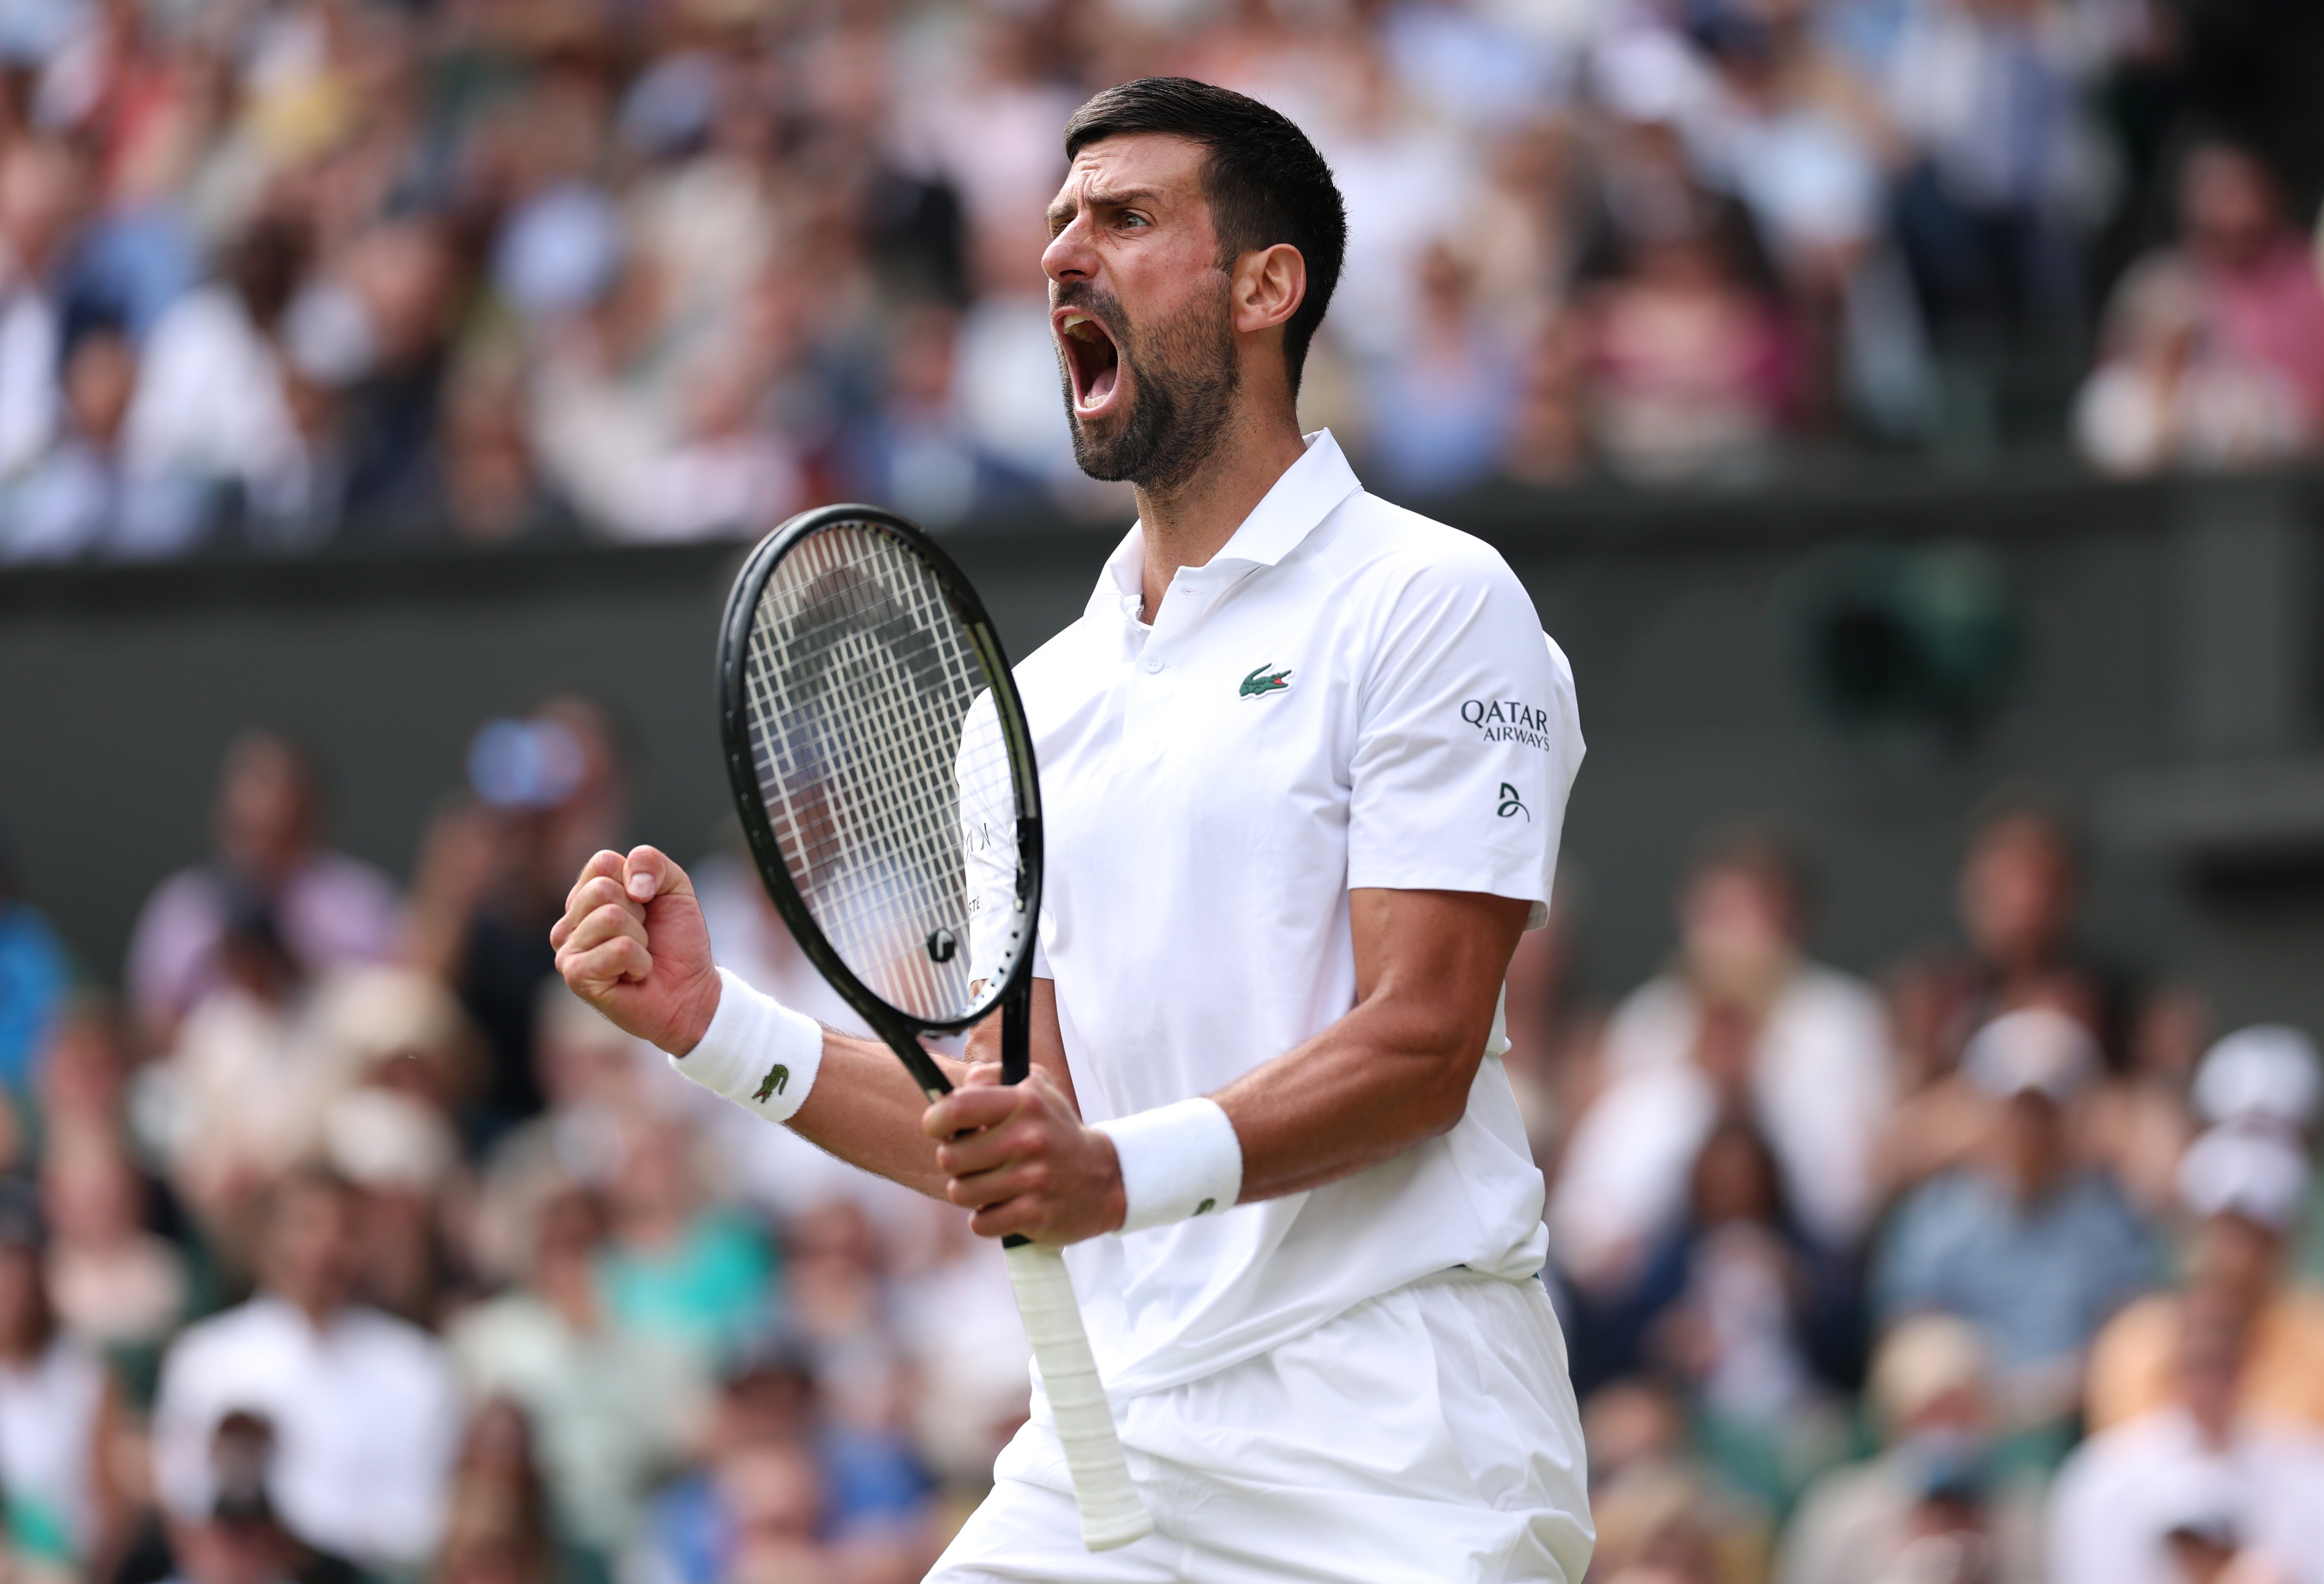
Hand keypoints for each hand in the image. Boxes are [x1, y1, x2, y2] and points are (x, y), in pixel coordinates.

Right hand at [549, 846, 720, 1055]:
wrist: (690, 991)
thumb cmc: (677, 941)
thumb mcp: (675, 887)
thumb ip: (652, 862)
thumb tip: (631, 884)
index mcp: (586, 896)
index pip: (602, 862)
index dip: (638, 880)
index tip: (648, 905)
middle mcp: (570, 922)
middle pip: (601, 889)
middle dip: (639, 912)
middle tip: (644, 936)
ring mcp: (567, 950)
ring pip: (610, 918)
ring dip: (640, 939)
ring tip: (639, 956)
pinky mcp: (576, 975)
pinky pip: (619, 949)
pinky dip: (640, 961)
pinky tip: (634, 975)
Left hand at [924, 1063, 1124, 1243]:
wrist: (1105, 1179)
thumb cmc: (1056, 1132)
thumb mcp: (1036, 1090)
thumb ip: (992, 1079)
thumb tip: (951, 1089)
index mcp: (1025, 1102)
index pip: (959, 1107)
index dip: (936, 1120)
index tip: (939, 1128)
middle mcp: (1029, 1139)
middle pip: (950, 1157)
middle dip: (954, 1161)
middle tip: (972, 1161)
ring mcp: (1033, 1179)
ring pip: (961, 1192)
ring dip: (969, 1191)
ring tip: (990, 1183)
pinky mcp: (1035, 1214)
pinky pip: (980, 1222)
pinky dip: (986, 1218)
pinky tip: (1004, 1206)